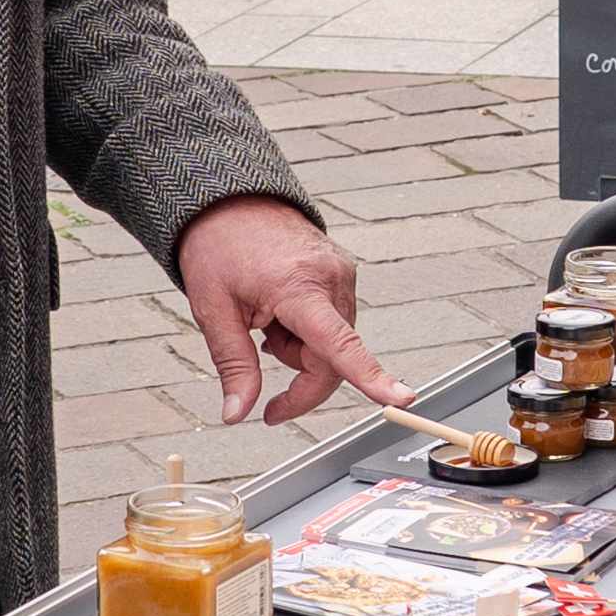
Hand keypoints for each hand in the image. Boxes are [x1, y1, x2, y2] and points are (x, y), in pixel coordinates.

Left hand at [174, 196, 407, 428]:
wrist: (230, 201)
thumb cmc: (219, 247)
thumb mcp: (214, 310)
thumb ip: (234, 365)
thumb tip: (237, 414)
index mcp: (299, 285)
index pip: (340, 343)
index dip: (370, 376)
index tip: (402, 397)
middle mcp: (333, 278)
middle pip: (334, 359)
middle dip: (300, 379)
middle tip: (268, 401)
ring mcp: (342, 274)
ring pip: (333, 346)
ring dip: (300, 352)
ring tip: (266, 321)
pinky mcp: (343, 273)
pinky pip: (333, 324)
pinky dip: (307, 333)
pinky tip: (280, 312)